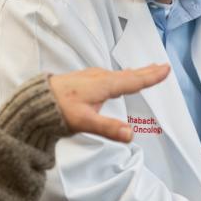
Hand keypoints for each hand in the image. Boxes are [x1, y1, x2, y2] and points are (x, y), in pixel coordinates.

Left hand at [49, 64, 169, 142]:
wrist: (35, 102)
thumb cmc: (59, 110)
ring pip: (118, 75)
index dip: (150, 77)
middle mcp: (100, 78)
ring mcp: (91, 78)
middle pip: (128, 75)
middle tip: (162, 65)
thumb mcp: (85, 122)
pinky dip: (120, 75)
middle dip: (145, 71)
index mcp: (104, 85)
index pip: (133, 81)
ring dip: (134, 73)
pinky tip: (117, 78)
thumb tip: (131, 135)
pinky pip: (109, 76)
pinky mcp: (84, 81)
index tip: (166, 69)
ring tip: (145, 71)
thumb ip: (108, 128)